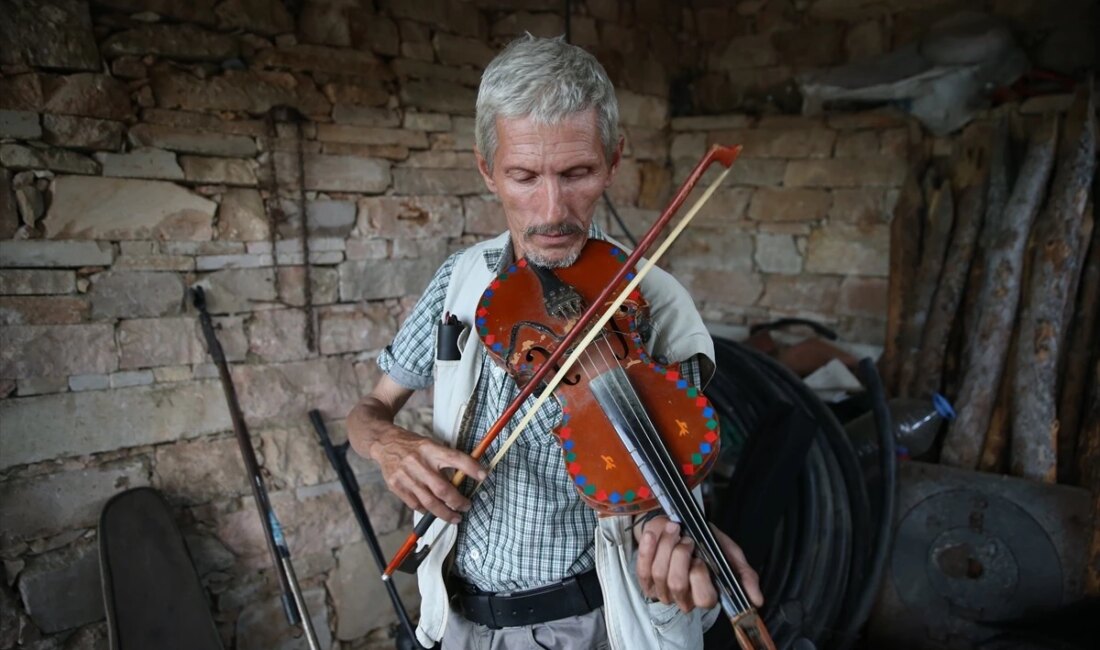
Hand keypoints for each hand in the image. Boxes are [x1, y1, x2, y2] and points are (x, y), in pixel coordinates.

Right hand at [347, 375, 486, 524]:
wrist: (384, 443)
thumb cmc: (413, 446)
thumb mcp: (431, 445)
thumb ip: (447, 459)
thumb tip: (470, 474)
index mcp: (430, 449)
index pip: (455, 458)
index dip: (471, 467)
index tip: (484, 475)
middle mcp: (419, 463)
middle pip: (443, 489)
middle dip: (458, 502)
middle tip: (467, 506)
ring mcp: (406, 476)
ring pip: (430, 503)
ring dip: (446, 513)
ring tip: (455, 517)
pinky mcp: (396, 486)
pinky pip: (416, 505)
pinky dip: (427, 510)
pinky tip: (434, 510)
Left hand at [635, 515, 762, 612]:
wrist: (678, 523)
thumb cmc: (704, 541)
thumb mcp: (728, 553)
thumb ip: (744, 575)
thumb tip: (757, 600)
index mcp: (706, 594)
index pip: (704, 598)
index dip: (700, 575)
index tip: (700, 555)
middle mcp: (683, 598)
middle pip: (677, 584)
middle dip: (679, 555)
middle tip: (685, 539)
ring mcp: (662, 591)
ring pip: (658, 574)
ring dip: (664, 546)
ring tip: (673, 531)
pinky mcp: (645, 581)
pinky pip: (642, 568)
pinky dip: (647, 548)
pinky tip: (653, 535)